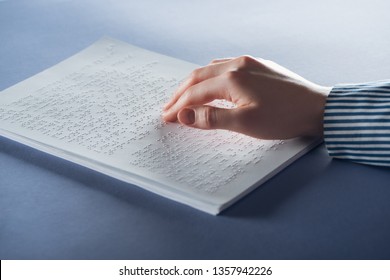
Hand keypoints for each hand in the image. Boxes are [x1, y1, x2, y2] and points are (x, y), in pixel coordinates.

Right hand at [162, 56, 330, 139]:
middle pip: (198, 77)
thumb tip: (184, 115)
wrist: (317, 107)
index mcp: (232, 79)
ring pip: (210, 69)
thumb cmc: (284, 117)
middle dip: (181, 93)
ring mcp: (249, 62)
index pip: (195, 93)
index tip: (167, 117)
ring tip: (184, 96)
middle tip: (169, 107)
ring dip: (194, 83)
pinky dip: (210, 77)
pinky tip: (211, 83)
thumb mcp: (245, 123)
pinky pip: (225, 66)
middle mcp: (237, 64)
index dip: (178, 106)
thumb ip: (212, 118)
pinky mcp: (258, 65)